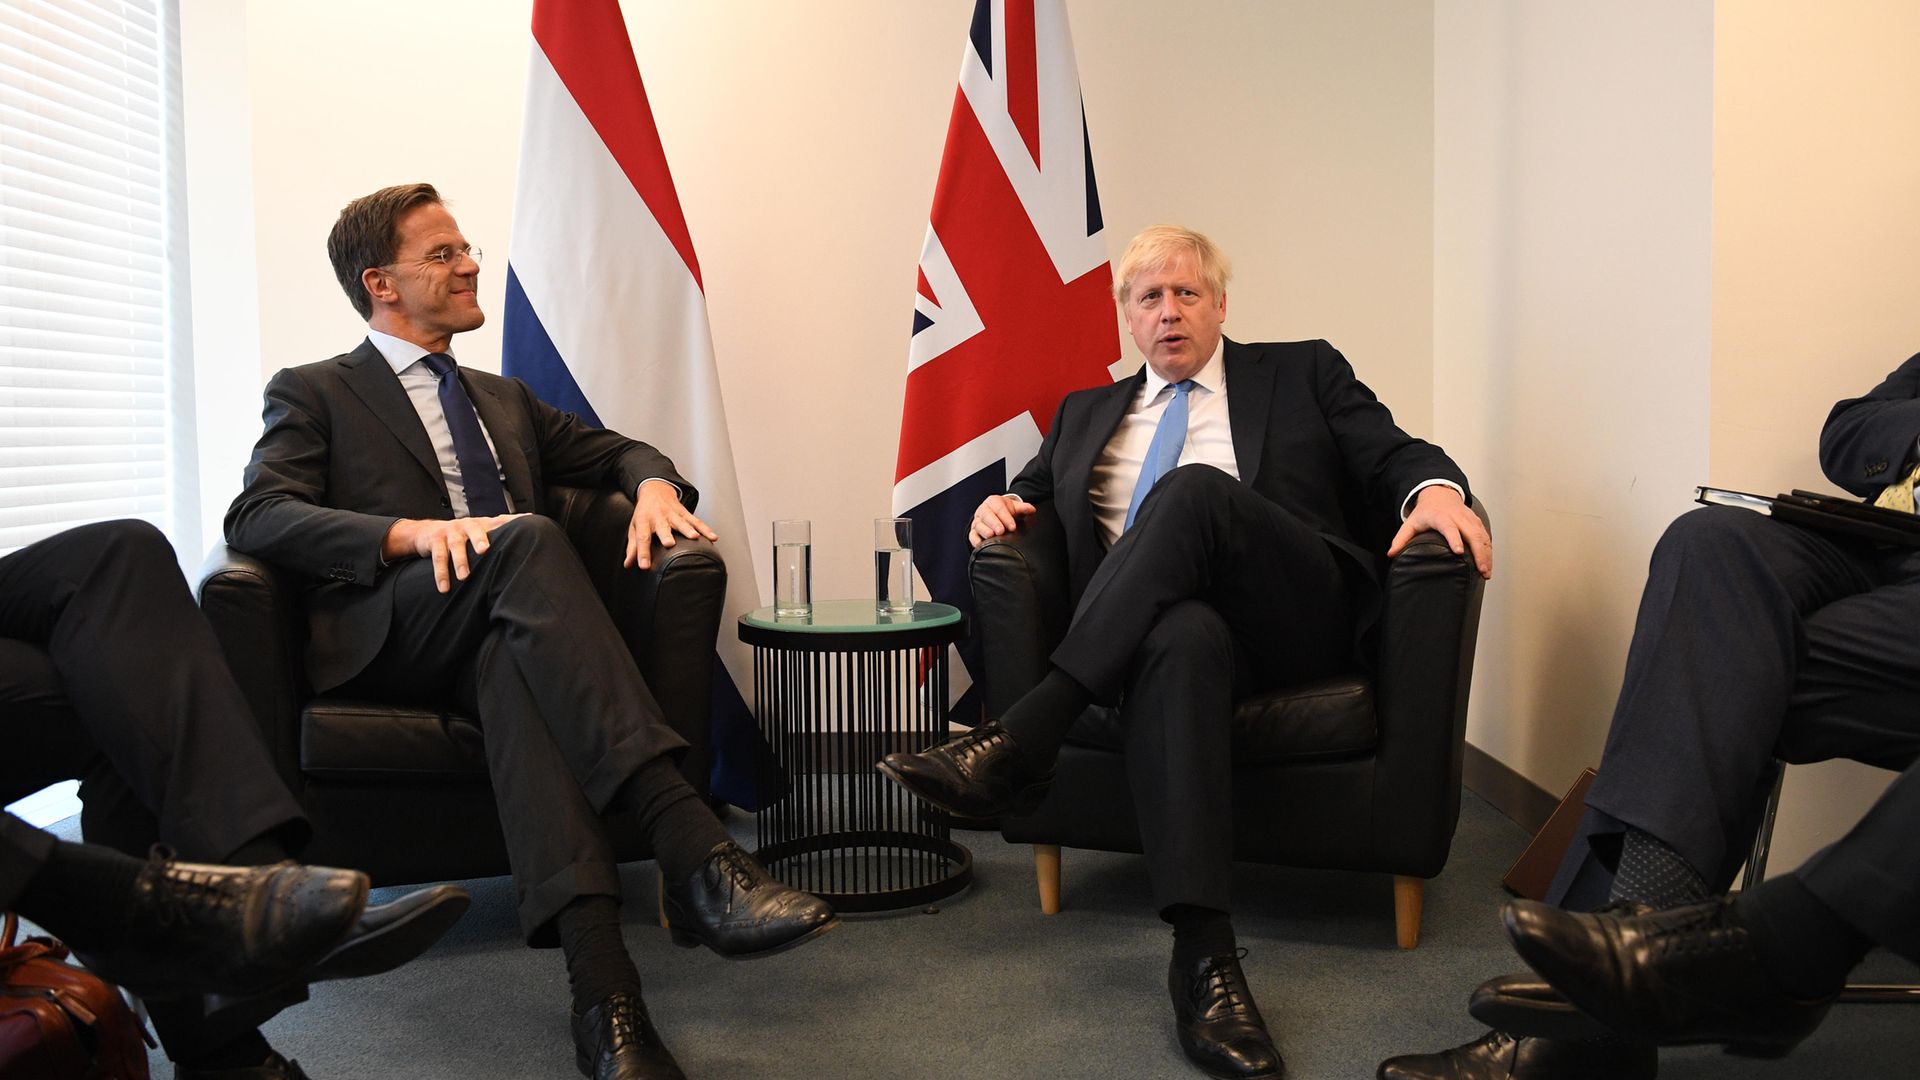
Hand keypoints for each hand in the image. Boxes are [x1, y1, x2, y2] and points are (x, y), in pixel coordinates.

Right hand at [383, 514, 528, 593]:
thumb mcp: (480, 534)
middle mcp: (467, 525)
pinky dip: (441, 573)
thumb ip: (499, 537)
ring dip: (459, 561)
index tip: (527, 523)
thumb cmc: (462, 537)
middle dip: (479, 539)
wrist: (426, 532)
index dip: (512, 521)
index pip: (500, 521)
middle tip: (484, 550)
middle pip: (474, 530)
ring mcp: (451, 532)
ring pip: (455, 546)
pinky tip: (444, 588)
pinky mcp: (435, 540)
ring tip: (464, 577)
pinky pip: (437, 557)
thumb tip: (528, 543)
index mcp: (482, 524)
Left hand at [626, 479, 716, 569]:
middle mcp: (659, 517)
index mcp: (644, 521)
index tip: (644, 566)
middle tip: (669, 544)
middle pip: (662, 527)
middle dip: (666, 535)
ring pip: (681, 522)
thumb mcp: (635, 527)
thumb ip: (633, 547)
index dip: (643, 553)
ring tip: (694, 537)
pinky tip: (713, 537)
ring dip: (688, 529)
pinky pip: (696, 521)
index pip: (642, 538)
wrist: (655, 490)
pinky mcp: (684, 512)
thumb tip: (627, 565)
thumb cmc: (644, 513)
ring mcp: (673, 514)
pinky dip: (705, 529)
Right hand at [968, 494, 1036, 548]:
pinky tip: (980, 544)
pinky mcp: (973, 531)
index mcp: (993, 501)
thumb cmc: (1006, 511)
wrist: (996, 514)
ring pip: (978, 525)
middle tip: (1001, 531)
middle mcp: (983, 510)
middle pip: (987, 515)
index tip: (1013, 527)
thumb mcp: (1015, 508)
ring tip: (991, 536)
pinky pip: (972, 535)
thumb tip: (1032, 510)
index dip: (1006, 517)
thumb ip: (1024, 508)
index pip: (999, 508)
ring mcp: (977, 521)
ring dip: (984, 530)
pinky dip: (975, 540)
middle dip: (994, 523)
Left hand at [1389, 485, 1491, 578]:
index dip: (1454, 539)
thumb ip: (1401, 539)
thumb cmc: (1425, 512)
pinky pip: (1485, 537)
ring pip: (1482, 536)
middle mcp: (1458, 517)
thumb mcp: (1410, 523)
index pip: (1449, 528)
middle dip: (1478, 553)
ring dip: (1486, 555)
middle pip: (1471, 534)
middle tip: (1480, 570)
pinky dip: (1489, 551)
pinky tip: (1488, 564)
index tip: (1459, 552)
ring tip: (1486, 573)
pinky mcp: (1477, 522)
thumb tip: (1391, 554)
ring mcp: (1470, 519)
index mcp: (1440, 517)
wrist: (1439, 494)